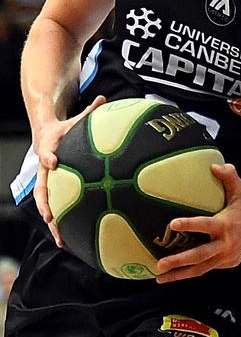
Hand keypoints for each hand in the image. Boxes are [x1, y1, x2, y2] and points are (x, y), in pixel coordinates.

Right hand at [33, 95, 106, 245]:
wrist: (45, 134)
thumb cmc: (64, 129)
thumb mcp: (75, 119)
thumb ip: (89, 111)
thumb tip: (104, 98)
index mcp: (49, 149)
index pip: (46, 153)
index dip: (49, 157)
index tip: (53, 163)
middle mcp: (45, 169)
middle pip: (41, 188)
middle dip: (45, 204)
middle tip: (51, 217)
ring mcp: (47, 180)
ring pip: (46, 204)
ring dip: (51, 221)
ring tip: (59, 239)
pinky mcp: (52, 188)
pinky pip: (56, 206)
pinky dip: (61, 222)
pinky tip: (70, 238)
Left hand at [156, 163, 240, 281]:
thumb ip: (228, 175)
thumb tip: (212, 165)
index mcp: (226, 224)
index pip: (205, 225)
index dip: (189, 225)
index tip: (172, 224)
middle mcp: (226, 244)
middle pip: (199, 256)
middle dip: (178, 261)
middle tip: (160, 264)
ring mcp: (228, 257)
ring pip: (201, 269)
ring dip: (180, 274)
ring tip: (161, 278)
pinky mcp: (229, 263)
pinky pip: (208, 268)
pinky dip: (192, 271)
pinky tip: (177, 273)